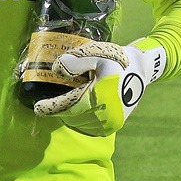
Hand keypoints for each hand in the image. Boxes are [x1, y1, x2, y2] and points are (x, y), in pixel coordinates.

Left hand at [33, 41, 165, 136]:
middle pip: (73, 117)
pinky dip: (81, 121)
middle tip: (53, 100)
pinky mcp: (115, 125)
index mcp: (99, 97)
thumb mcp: (96, 53)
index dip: (51, 108)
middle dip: (61, 110)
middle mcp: (105, 114)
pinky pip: (91, 127)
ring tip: (66, 104)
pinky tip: (79, 110)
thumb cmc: (116, 59)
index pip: (68, 107)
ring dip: (71, 116)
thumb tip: (58, 70)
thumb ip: (76, 60)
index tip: (38, 107)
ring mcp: (111, 122)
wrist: (141, 69)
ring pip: (81, 124)